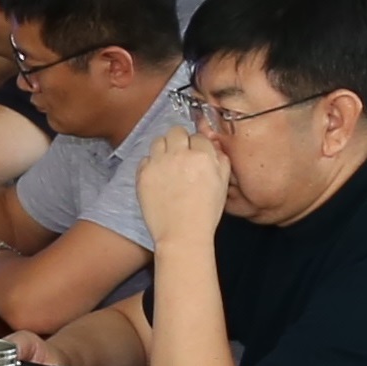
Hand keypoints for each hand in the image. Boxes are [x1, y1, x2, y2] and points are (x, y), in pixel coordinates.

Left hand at [132, 122, 227, 242]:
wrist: (182, 234)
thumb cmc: (205, 213)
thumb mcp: (222, 185)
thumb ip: (221, 161)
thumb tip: (214, 147)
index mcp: (203, 156)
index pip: (198, 136)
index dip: (198, 145)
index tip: (196, 154)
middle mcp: (179, 154)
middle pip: (176, 131)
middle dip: (180, 140)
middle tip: (181, 153)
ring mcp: (159, 163)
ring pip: (158, 141)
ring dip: (164, 148)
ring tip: (168, 163)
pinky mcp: (143, 173)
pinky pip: (145, 159)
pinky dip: (151, 164)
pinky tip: (158, 177)